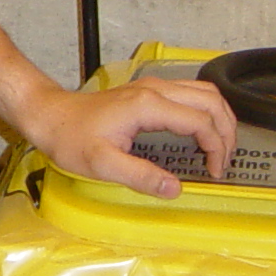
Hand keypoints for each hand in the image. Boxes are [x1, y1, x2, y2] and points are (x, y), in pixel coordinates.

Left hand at [17, 75, 236, 198]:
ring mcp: (151, 87)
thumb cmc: (70, 138)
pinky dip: (205, 111)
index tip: (214, 173)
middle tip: (224, 161)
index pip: (201, 121)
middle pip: (211, 100)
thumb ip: (140, 176)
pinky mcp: (147, 91)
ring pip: (203, 91)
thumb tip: (175, 188)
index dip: (216, 148)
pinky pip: (189, 93)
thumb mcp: (102, 165)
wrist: (49, 115)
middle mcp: (154, 90)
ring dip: (220, 117)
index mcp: (148, 106)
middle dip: (227, 130)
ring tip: (221, 148)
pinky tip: (202, 132)